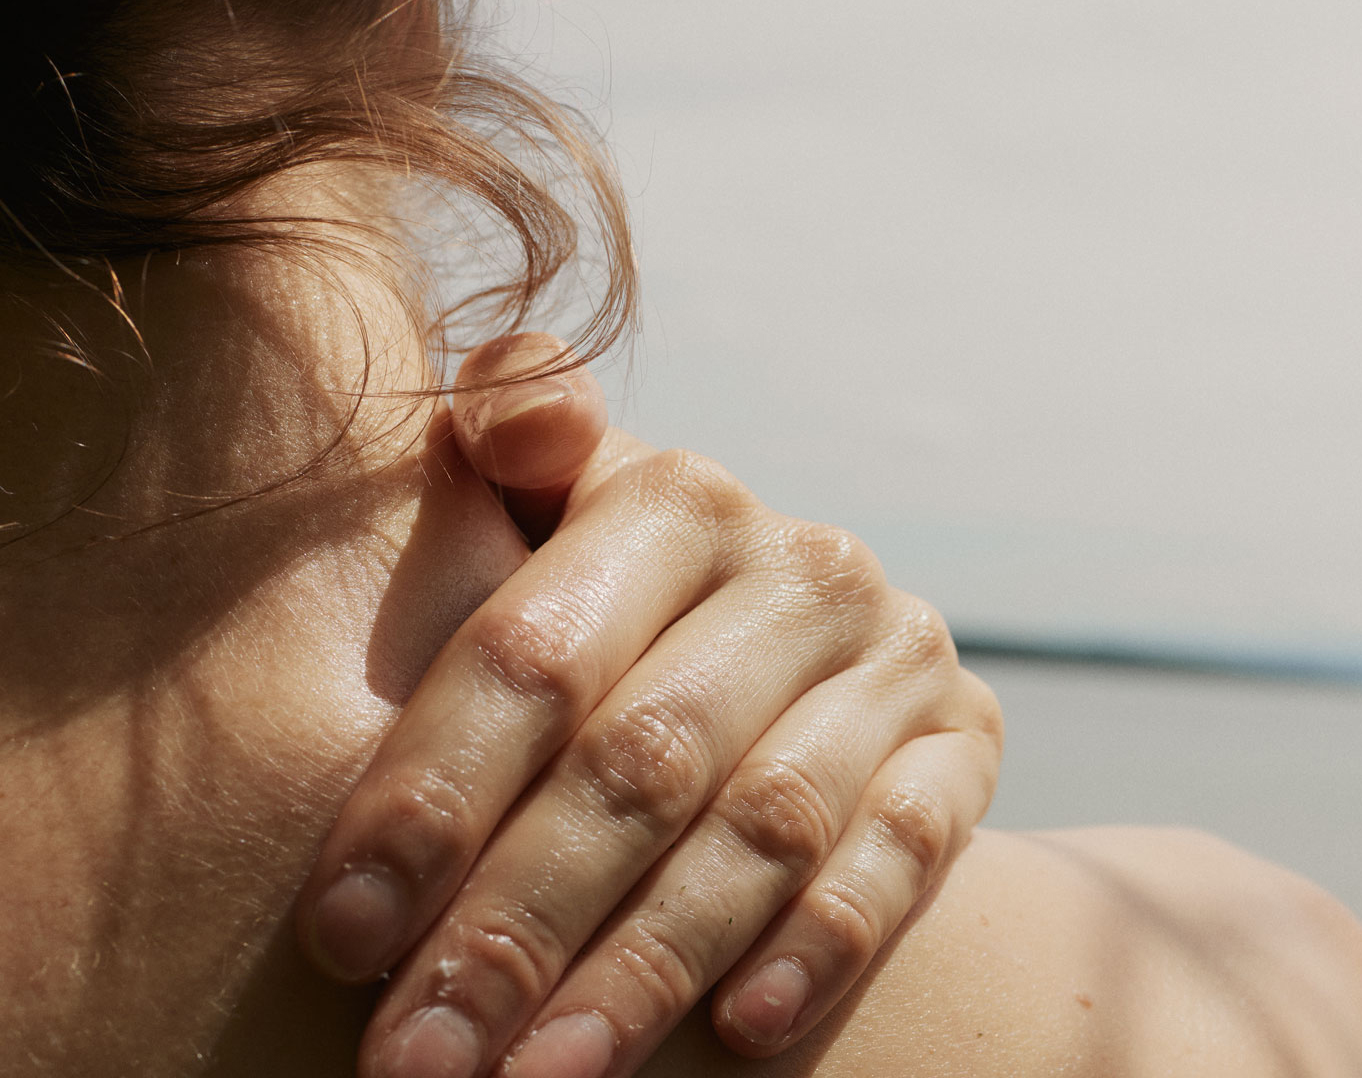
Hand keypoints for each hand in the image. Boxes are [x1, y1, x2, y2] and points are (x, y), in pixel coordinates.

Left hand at [295, 334, 1003, 1077]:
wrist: (793, 650)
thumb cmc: (611, 600)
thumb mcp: (548, 513)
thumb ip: (503, 441)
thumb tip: (514, 402)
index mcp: (675, 497)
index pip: (533, 657)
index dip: (429, 796)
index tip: (340, 938)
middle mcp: (800, 566)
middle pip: (642, 759)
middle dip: (520, 922)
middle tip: (419, 1062)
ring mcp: (893, 656)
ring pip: (763, 824)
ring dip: (649, 964)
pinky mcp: (968, 742)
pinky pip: (905, 851)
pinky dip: (824, 943)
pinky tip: (737, 1035)